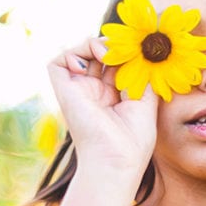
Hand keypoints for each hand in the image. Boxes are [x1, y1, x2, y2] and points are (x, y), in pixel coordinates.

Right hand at [46, 37, 157, 177]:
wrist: (116, 160)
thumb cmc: (134, 141)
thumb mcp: (146, 102)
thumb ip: (142, 76)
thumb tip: (144, 52)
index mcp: (112, 97)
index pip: (115, 64)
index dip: (126, 53)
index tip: (142, 49)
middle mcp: (93, 92)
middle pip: (99, 55)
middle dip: (114, 46)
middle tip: (128, 47)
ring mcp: (78, 91)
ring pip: (80, 54)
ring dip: (96, 44)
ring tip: (111, 53)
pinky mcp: (64, 90)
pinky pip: (59, 62)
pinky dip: (75, 52)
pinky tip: (97, 59)